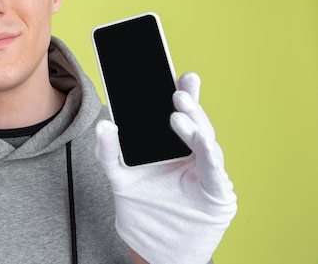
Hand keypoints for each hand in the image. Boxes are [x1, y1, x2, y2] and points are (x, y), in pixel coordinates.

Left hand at [95, 72, 236, 263]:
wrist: (158, 250)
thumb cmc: (144, 210)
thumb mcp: (119, 178)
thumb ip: (109, 152)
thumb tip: (104, 123)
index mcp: (174, 146)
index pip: (179, 115)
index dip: (181, 94)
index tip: (176, 75)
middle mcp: (193, 155)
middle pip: (194, 123)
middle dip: (189, 103)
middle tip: (177, 89)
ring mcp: (207, 172)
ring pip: (206, 142)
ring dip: (195, 125)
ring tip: (178, 111)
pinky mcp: (217, 193)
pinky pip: (214, 170)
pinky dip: (207, 153)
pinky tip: (198, 136)